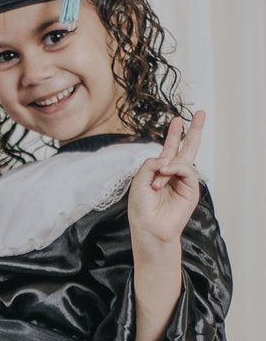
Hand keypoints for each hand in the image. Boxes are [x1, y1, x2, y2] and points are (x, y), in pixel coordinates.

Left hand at [127, 112, 203, 246]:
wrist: (149, 228)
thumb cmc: (141, 207)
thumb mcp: (139, 179)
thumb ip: (151, 163)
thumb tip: (167, 158)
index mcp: (160, 171)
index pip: (169, 149)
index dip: (174, 135)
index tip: (177, 120)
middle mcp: (173, 174)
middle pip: (187, 147)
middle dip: (194, 130)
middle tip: (201, 113)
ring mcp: (183, 181)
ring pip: (182, 158)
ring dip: (167, 166)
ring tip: (157, 182)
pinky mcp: (191, 189)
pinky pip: (186, 169)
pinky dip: (175, 169)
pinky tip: (165, 175)